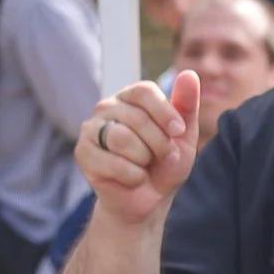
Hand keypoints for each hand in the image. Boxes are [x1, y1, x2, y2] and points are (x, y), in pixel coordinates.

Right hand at [79, 73, 201, 228]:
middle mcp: (108, 107)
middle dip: (159, 144)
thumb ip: (186, 106)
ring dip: (144, 160)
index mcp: (132, 97)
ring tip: (144, 166)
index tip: (178, 131)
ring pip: (122, 139)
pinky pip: (113, 163)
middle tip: (162, 158)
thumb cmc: (165, 164)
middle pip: (136, 118)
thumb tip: (190, 74)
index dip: (164, 112)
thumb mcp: (184, 137)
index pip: (144, 91)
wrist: (149, 199)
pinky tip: (132, 178)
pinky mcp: (83, 153)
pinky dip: (132, 176)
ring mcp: (92, 129)